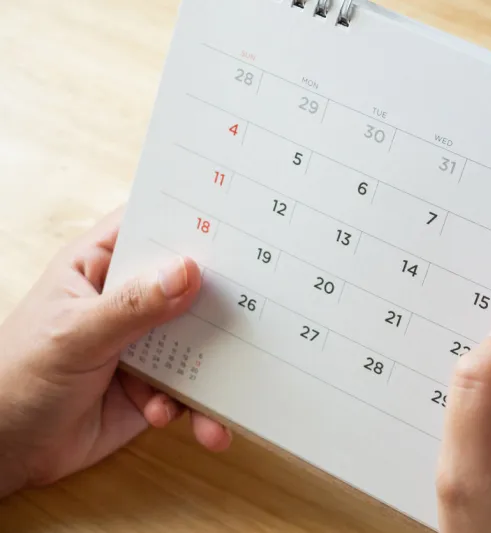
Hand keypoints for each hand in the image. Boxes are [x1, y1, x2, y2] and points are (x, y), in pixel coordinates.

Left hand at [0, 208, 230, 497]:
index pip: (151, 227)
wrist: (6, 452)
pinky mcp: (155, 385)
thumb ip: (132, 306)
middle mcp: (129, 300)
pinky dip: (197, 409)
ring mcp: (145, 342)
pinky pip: (192, 390)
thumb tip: (187, 271)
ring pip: (199, 342)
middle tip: (261, 306)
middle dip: (222, 298)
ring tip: (228, 392)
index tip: (237, 224)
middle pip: (189, 284)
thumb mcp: (75, 334)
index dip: (191, 220)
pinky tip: (187, 422)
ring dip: (217, 366)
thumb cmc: (18, 377)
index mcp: (101, 267)